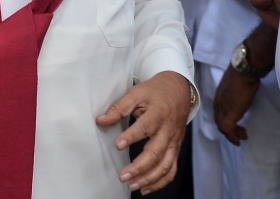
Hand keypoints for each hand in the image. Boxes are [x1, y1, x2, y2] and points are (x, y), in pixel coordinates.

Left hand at [96, 71, 191, 194]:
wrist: (179, 90)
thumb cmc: (156, 91)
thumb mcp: (137, 92)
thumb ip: (119, 107)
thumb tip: (101, 120)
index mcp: (158, 113)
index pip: (145, 127)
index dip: (131, 137)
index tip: (118, 145)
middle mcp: (168, 130)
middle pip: (156, 152)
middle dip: (139, 167)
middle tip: (122, 176)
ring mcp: (173, 142)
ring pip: (165, 165)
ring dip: (149, 178)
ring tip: (132, 185)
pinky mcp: (176, 149)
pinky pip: (171, 169)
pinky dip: (160, 182)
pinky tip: (146, 188)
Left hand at [214, 64, 260, 145]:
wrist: (243, 71)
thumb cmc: (244, 74)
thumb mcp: (237, 83)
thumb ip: (236, 89)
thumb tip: (243, 88)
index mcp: (219, 96)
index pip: (219, 111)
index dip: (225, 118)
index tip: (235, 122)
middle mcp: (218, 103)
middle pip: (219, 120)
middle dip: (229, 128)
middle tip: (241, 131)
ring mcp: (223, 109)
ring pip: (223, 127)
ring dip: (232, 134)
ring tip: (242, 136)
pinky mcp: (230, 114)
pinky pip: (228, 130)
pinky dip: (232, 137)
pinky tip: (238, 141)